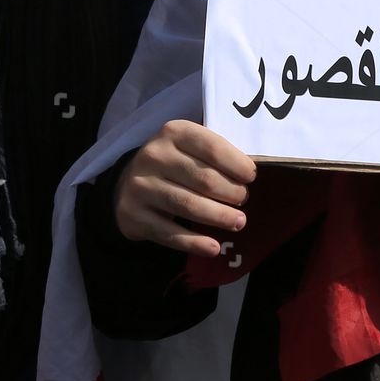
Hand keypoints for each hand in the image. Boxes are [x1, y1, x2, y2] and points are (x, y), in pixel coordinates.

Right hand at [114, 120, 257, 256]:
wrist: (127, 184)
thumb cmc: (173, 163)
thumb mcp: (190, 147)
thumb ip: (215, 154)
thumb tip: (249, 174)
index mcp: (174, 132)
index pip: (213, 148)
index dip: (237, 164)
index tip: (251, 177)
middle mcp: (154, 156)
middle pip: (204, 179)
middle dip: (231, 193)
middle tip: (243, 200)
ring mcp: (141, 186)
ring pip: (189, 206)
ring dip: (219, 217)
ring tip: (239, 222)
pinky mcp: (133, 215)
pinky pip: (170, 233)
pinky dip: (194, 242)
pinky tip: (213, 248)